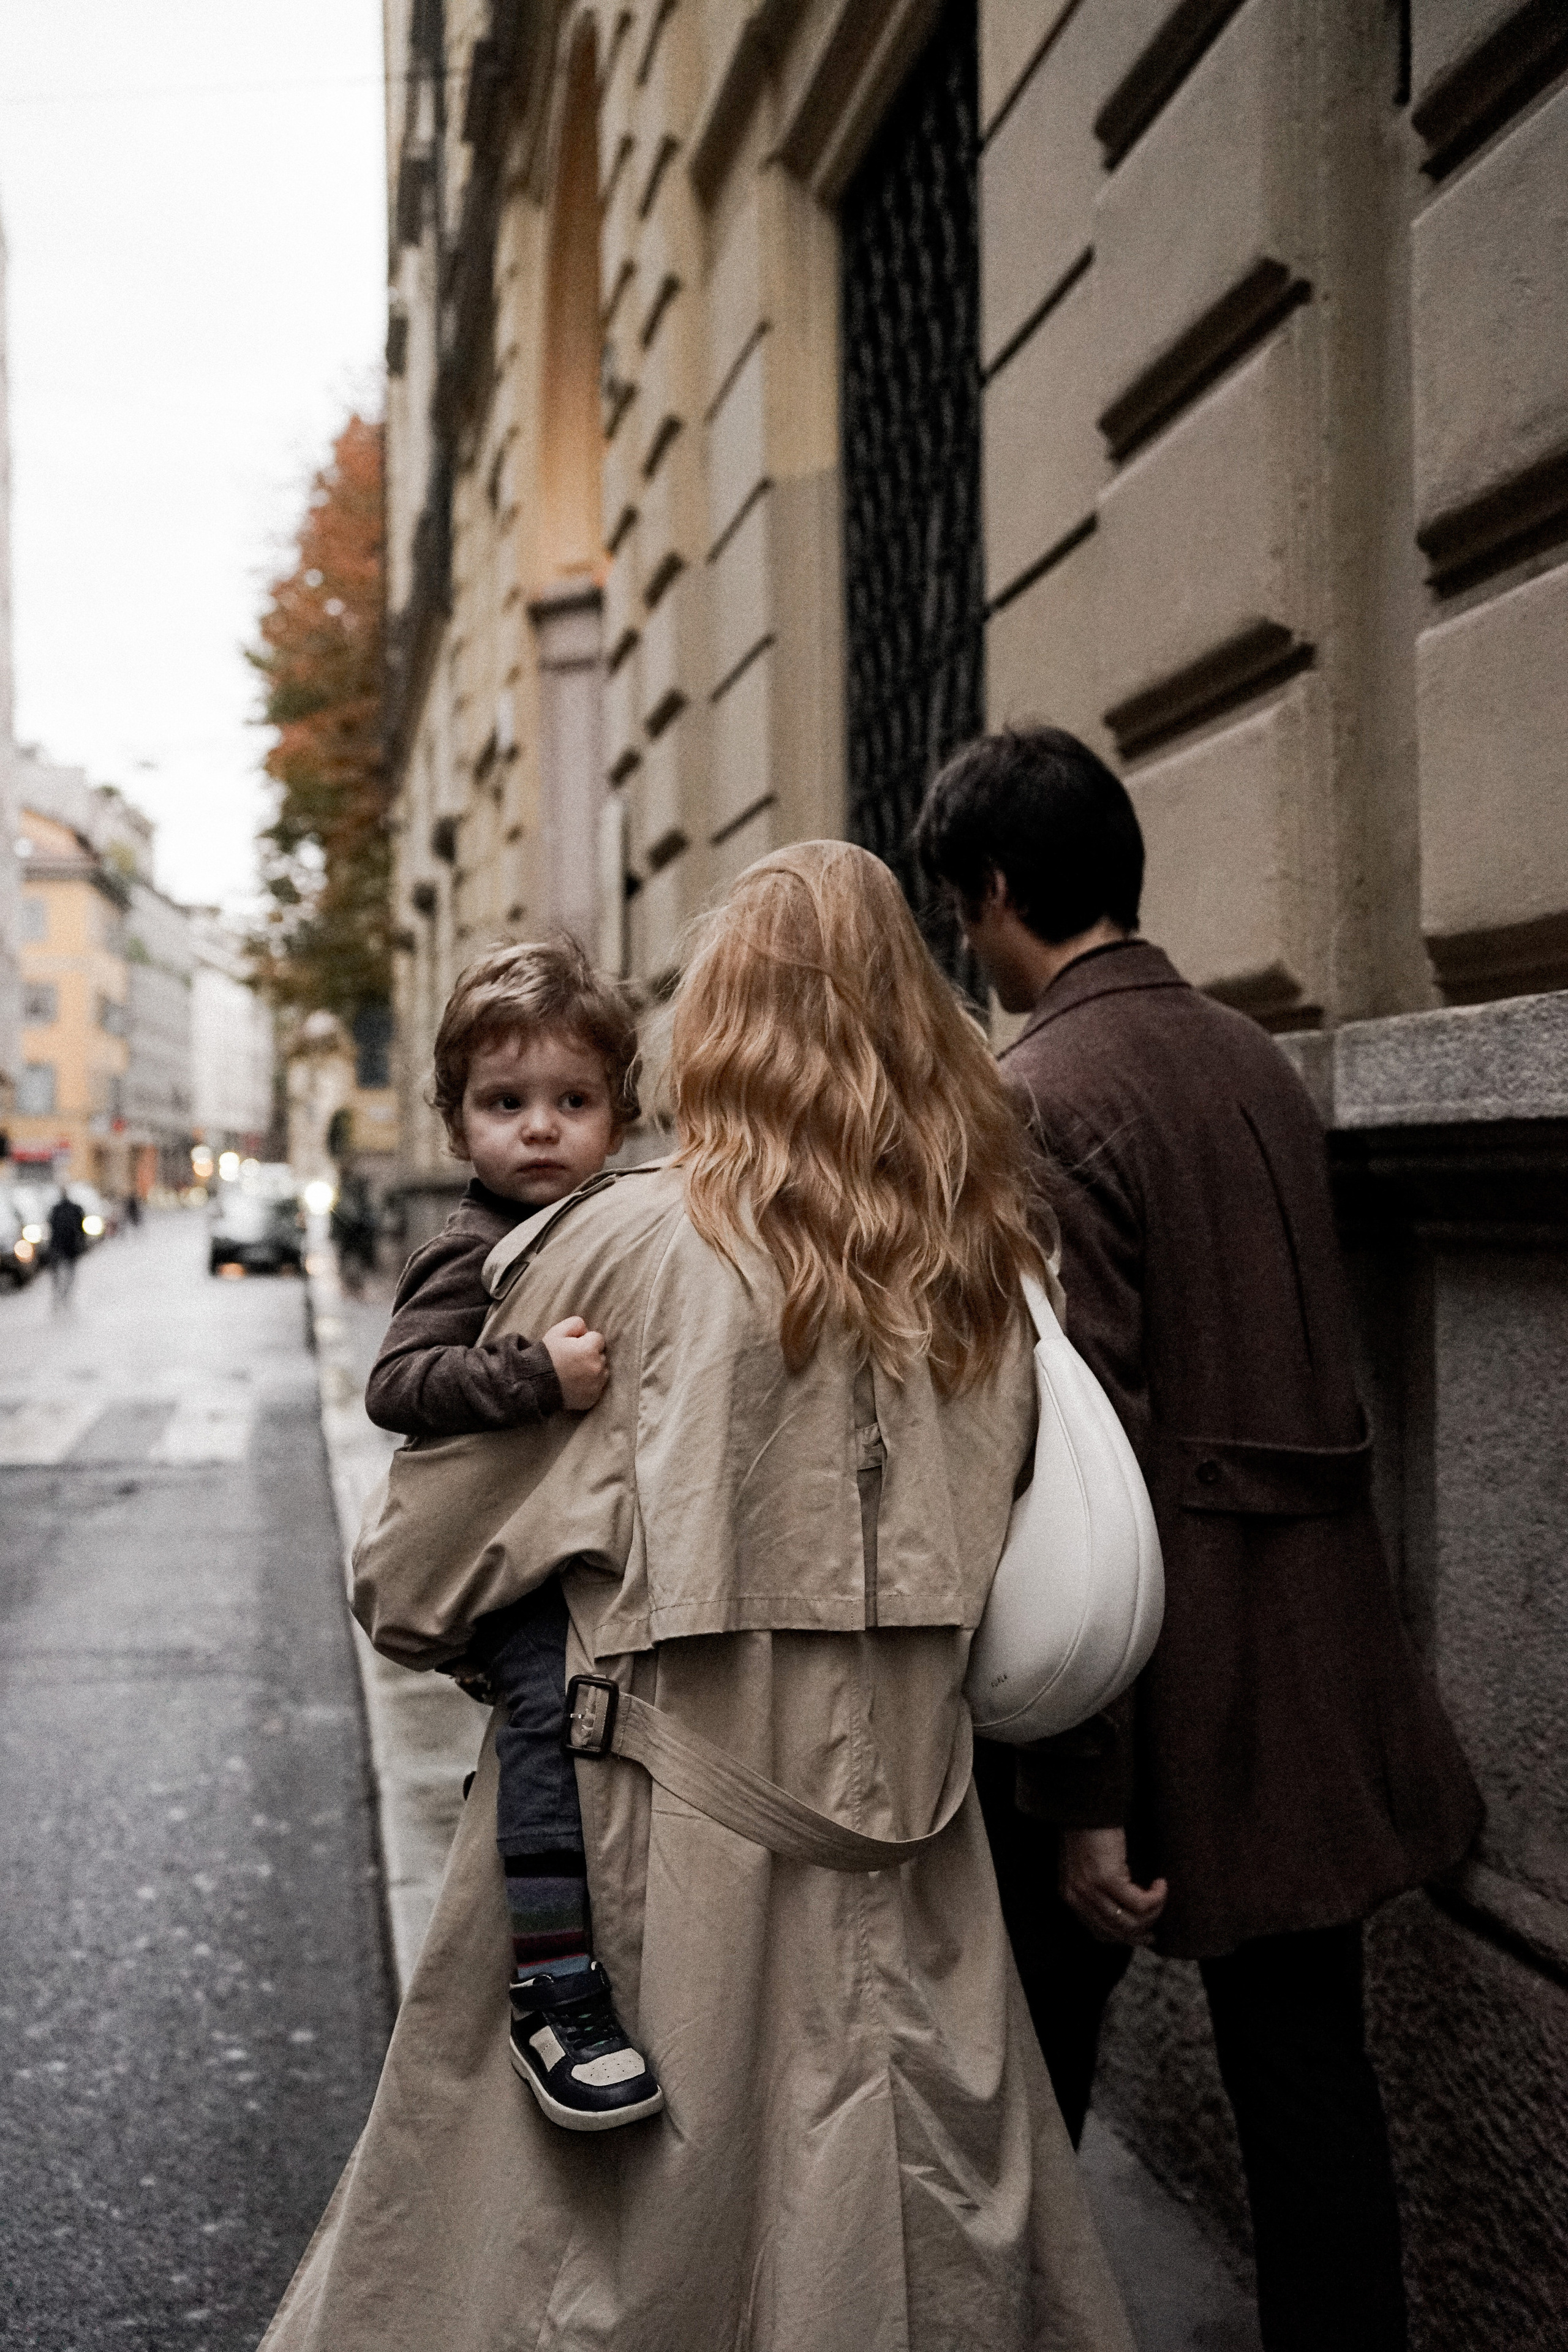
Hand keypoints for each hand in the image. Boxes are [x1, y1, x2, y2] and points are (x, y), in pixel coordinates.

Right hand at [543, 1317, 608, 1410]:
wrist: (535, 1385)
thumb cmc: (545, 1356)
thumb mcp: (556, 1332)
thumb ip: (576, 1323)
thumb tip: (586, 1330)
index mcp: (590, 1349)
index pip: (598, 1338)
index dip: (585, 1340)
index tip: (574, 1346)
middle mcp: (597, 1367)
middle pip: (601, 1356)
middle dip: (591, 1355)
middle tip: (573, 1360)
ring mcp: (596, 1385)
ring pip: (602, 1372)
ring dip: (594, 1370)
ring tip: (575, 1373)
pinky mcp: (593, 1398)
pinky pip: (597, 1388)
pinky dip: (590, 1386)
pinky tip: (576, 1384)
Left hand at [1059, 1826, 1167, 1945]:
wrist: (1088, 1804)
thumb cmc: (1092, 1830)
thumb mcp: (1088, 1866)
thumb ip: (1098, 1890)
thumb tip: (1126, 1911)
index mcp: (1071, 1896)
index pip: (1100, 1933)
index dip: (1124, 1938)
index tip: (1144, 1935)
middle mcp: (1077, 1897)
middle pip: (1116, 1932)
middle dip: (1141, 1932)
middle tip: (1157, 1929)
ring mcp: (1091, 1889)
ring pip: (1130, 1921)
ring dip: (1153, 1913)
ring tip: (1161, 1897)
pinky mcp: (1108, 1878)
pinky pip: (1140, 1903)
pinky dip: (1156, 1898)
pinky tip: (1161, 1884)